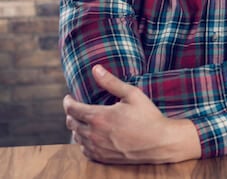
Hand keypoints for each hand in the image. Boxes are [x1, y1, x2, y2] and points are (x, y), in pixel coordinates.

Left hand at [63, 65, 200, 163]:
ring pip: (76, 137)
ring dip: (76, 128)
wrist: (159, 142)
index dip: (68, 102)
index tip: (69, 97)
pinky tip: (90, 137)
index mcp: (99, 117)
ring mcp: (97, 148)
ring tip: (82, 122)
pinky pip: (84, 150)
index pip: (72, 109)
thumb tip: (96, 69)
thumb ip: (111, 82)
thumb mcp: (132, 94)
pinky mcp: (102, 157)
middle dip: (71, 114)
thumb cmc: (148, 116)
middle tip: (75, 109)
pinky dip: (83, 142)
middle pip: (71, 123)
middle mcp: (93, 134)